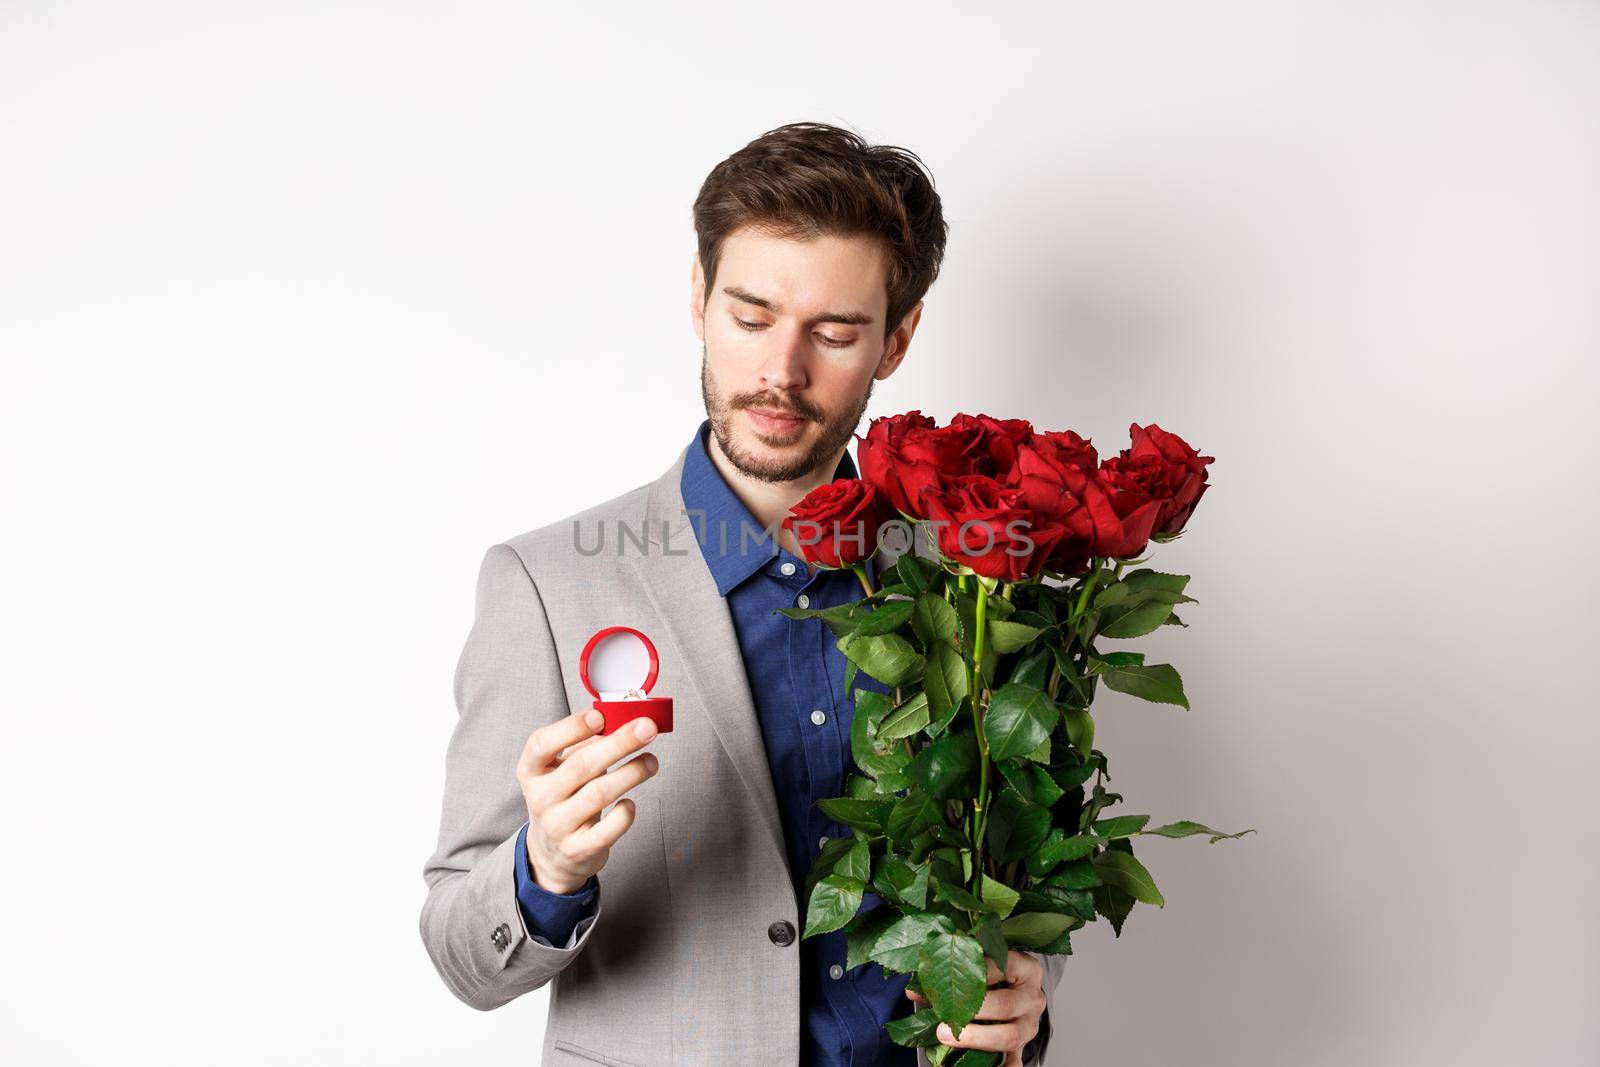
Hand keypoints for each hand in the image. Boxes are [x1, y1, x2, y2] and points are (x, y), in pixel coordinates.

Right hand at [516, 708, 660, 893]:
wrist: (551, 854)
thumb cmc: (563, 799)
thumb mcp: (562, 770)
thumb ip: (585, 745)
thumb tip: (622, 722)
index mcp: (531, 771)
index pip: (542, 744)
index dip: (571, 727)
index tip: (600, 716)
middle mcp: (540, 797)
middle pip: (581, 765)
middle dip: (619, 743)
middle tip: (647, 728)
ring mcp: (557, 825)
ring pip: (599, 793)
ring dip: (632, 773)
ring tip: (651, 761)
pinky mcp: (577, 849)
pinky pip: (608, 829)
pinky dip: (624, 813)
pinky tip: (630, 802)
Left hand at [905, 948, 1045, 1065]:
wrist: (1020, 992)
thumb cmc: (995, 975)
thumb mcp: (981, 964)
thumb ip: (954, 970)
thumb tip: (915, 990)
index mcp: (1026, 969)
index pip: (1003, 966)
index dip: (974, 970)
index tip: (948, 973)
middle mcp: (1033, 997)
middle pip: (1006, 1004)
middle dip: (972, 1010)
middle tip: (944, 1014)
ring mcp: (1030, 1024)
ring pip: (1009, 1036)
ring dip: (976, 1038)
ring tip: (945, 1035)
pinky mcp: (1023, 1046)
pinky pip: (1014, 1062)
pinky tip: (984, 1066)